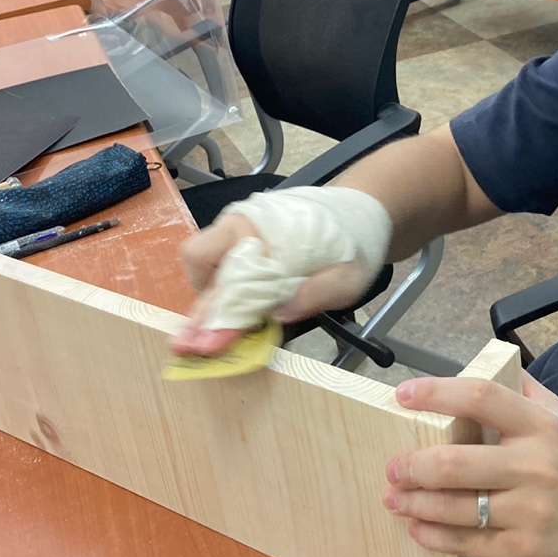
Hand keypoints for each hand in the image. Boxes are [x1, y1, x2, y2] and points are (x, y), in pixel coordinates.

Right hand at [174, 206, 377, 356]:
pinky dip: (218, 288)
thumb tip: (279, 315)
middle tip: (198, 342)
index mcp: (267, 230)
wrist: (359, 212)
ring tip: (220, 327)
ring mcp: (237, 227)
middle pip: (200, 264)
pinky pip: (214, 261)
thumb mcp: (348, 277)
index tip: (208, 344)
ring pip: (201, 262)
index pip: (231, 276)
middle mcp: (242, 224)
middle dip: (201, 308)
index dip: (218, 314)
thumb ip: (317, 294)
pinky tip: (234, 310)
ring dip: (208, 297)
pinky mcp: (239, 237)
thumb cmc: (352, 245)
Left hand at [384, 372, 557, 556]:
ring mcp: (528, 511)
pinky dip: (433, 536)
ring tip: (394, 498)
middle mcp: (534, 466)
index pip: (481, 397)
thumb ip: (526, 391)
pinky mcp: (523, 551)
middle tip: (392, 467)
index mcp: (540, 426)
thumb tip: (491, 358)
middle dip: (412, 465)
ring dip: (414, 503)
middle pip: (455, 461)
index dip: (436, 393)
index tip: (402, 395)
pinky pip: (466, 543)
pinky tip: (417, 528)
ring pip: (454, 506)